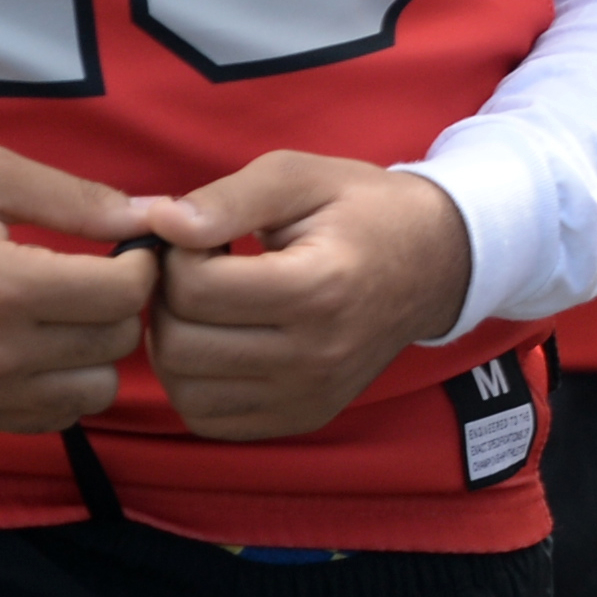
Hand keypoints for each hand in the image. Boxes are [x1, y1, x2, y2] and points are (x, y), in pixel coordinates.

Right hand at [0, 146, 163, 431]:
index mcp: (3, 289)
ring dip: (98, 350)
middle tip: (103, 268)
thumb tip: (152, 213)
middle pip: (115, 343)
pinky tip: (46, 340)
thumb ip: (76, 197)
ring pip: (94, 391)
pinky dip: (65, 383)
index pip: (122, 295)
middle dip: (123, 302)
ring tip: (74, 307)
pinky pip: (52, 417)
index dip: (140, 262)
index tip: (125, 241)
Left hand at [139, 152, 470, 439]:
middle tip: (198, 268)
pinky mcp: (304, 416)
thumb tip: (158, 222)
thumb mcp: (304, 177)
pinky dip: (198, 382)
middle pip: (181, 345)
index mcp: (319, 287)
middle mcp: (315, 355)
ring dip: (177, 343)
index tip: (204, 234)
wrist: (437, 261)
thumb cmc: (364, 209)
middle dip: (170, 299)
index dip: (178, 252)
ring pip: (185, 390)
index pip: (195, 289)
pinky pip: (211, 419)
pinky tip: (221, 341)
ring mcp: (310, 394)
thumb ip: (231, 197)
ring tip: (208, 304)